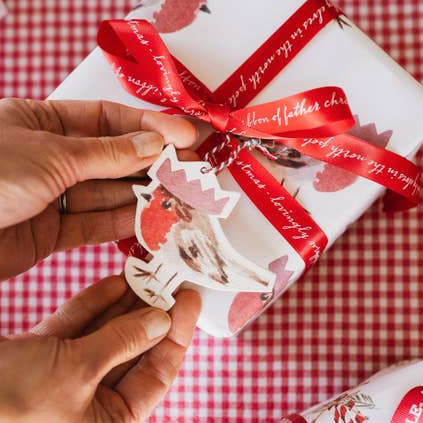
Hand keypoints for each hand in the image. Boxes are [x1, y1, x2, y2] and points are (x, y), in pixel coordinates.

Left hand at [0, 98, 196, 279]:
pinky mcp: (49, 233)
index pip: (107, 119)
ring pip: (107, 194)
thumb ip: (107, 154)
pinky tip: (149, 220)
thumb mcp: (51, 155)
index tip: (183, 135)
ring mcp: (51, 197)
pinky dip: (122, 224)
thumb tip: (155, 144)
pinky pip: (93, 225)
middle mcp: (49, 158)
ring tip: (179, 197)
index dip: (148, 127)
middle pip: (113, 159)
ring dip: (143, 197)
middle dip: (152, 164)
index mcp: (41, 122)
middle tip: (190, 170)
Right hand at [0, 275, 200, 422]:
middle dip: (151, 311)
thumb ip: (122, 342)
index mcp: (107, 422)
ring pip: (107, 333)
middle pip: (135, 347)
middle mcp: (90, 402)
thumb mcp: (75, 372)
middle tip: (168, 277)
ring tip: (147, 271)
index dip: (177, 333)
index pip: (158, 372)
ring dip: (125, 302)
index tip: (189, 298)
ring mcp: (67, 376)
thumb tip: (161, 320)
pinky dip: (94, 303)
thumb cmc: (8, 404)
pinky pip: (78, 326)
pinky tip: (116, 280)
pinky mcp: (44, 356)